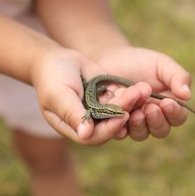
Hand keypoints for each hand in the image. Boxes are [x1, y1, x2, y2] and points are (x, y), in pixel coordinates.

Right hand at [30, 48, 148, 144]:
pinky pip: (122, 98)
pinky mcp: (108, 97)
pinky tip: (141, 85)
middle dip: (125, 111)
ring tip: (143, 89)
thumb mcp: (58, 95)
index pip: (94, 136)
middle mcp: (89, 122)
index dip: (109, 129)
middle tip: (137, 98)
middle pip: (111, 124)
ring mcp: (100, 109)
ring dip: (131, 101)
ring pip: (119, 110)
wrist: (56, 59)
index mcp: (74, 127)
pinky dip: (131, 93)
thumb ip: (72, 114)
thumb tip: (86, 134)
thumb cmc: (52, 78)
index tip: (122, 117)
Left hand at [97, 47, 192, 140]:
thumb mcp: (162, 64)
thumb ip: (177, 77)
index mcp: (168, 106)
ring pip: (140, 134)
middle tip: (150, 107)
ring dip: (139, 123)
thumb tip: (187, 95)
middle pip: (160, 130)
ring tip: (136, 111)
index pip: (178, 117)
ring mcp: (133, 123)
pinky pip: (118, 132)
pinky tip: (120, 117)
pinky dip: (120, 126)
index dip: (174, 113)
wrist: (110, 59)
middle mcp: (152, 118)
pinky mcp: (114, 123)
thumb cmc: (140, 62)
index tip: (167, 103)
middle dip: (156, 120)